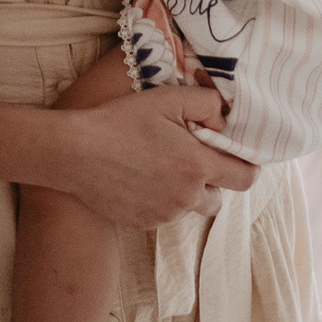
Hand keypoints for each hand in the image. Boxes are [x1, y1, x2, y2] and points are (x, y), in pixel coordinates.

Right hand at [55, 86, 256, 225]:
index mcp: (197, 166)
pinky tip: (137, 177)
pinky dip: (158, 199)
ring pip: (189, 206)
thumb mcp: (166, 98)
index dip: (246, 165)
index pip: (246, 177)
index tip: (234, 154)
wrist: (75, 153)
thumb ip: (206, 102)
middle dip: (212, 181)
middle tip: (190, 157)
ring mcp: (165, 214)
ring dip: (184, 191)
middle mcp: (187, 197)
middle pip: (219, 198)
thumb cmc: (120, 121)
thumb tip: (223, 118)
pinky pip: (163, 214)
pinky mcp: (144, 223)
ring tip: (158, 165)